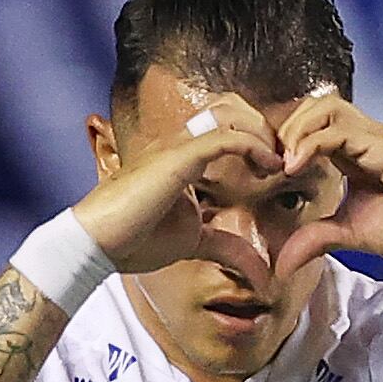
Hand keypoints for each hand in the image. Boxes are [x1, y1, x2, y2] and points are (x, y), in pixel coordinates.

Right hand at [71, 94, 283, 286]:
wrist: (96, 243)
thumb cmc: (133, 239)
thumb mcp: (192, 241)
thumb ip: (224, 245)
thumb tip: (256, 268)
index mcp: (181, 158)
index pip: (224, 131)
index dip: (255, 142)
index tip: (279, 169)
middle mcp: (179, 144)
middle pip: (230, 113)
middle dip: (263, 130)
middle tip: (286, 159)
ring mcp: (177, 147)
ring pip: (231, 118)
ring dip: (263, 136)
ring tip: (281, 161)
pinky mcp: (177, 158)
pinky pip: (224, 139)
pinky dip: (253, 147)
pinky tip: (270, 166)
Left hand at [270, 93, 382, 280]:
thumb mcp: (350, 234)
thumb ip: (317, 238)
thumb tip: (284, 262)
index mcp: (355, 152)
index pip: (313, 125)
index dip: (285, 141)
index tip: (267, 172)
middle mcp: (365, 138)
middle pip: (315, 106)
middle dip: (285, 129)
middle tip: (270, 164)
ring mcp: (377, 138)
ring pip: (325, 107)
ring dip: (296, 130)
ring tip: (284, 163)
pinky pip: (339, 130)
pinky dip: (310, 144)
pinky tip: (296, 167)